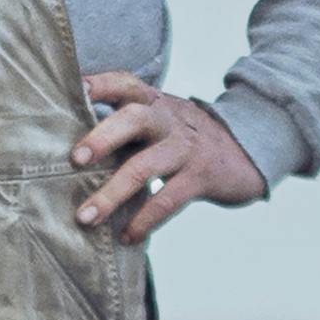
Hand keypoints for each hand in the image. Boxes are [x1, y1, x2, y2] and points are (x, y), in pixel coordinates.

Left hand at [71, 72, 267, 241]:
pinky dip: (144, 220)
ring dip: (112, 194)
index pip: (126, 83)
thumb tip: (72, 147)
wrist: (248, 152)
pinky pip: (168, 199)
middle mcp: (169, 120)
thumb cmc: (186, 140)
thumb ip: (126, 125)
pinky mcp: (201, 177)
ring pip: (145, 166)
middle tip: (75, 159)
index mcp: (154, 103)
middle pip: (134, 118)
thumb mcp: (162, 121)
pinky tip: (127, 236)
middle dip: (102, 137)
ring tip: (86, 218)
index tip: (77, 88)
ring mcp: (186, 148)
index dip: (101, 83)